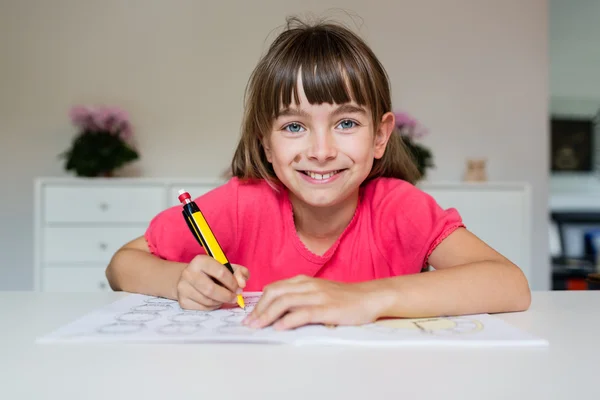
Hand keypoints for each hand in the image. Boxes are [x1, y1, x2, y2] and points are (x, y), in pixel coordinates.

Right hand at [176, 255, 249, 310]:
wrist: (191, 278)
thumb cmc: (212, 272)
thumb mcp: (228, 268)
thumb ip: (240, 272)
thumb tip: (242, 283)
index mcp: (200, 260)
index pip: (220, 272)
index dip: (233, 283)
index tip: (239, 288)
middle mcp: (189, 273)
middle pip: (211, 290)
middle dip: (227, 296)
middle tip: (235, 298)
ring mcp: (183, 287)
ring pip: (207, 301)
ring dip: (220, 302)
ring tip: (224, 298)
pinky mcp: (182, 301)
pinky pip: (202, 308)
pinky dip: (212, 307)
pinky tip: (214, 301)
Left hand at [242, 275, 383, 329]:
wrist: (369, 296)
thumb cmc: (344, 298)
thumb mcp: (318, 292)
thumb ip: (300, 298)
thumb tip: (279, 312)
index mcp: (304, 281)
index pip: (274, 288)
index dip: (259, 302)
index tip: (250, 315)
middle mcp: (308, 285)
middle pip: (275, 293)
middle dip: (259, 309)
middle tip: (249, 323)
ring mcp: (317, 296)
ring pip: (285, 302)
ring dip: (267, 315)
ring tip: (258, 327)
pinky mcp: (326, 308)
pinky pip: (303, 313)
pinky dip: (288, 320)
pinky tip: (279, 327)